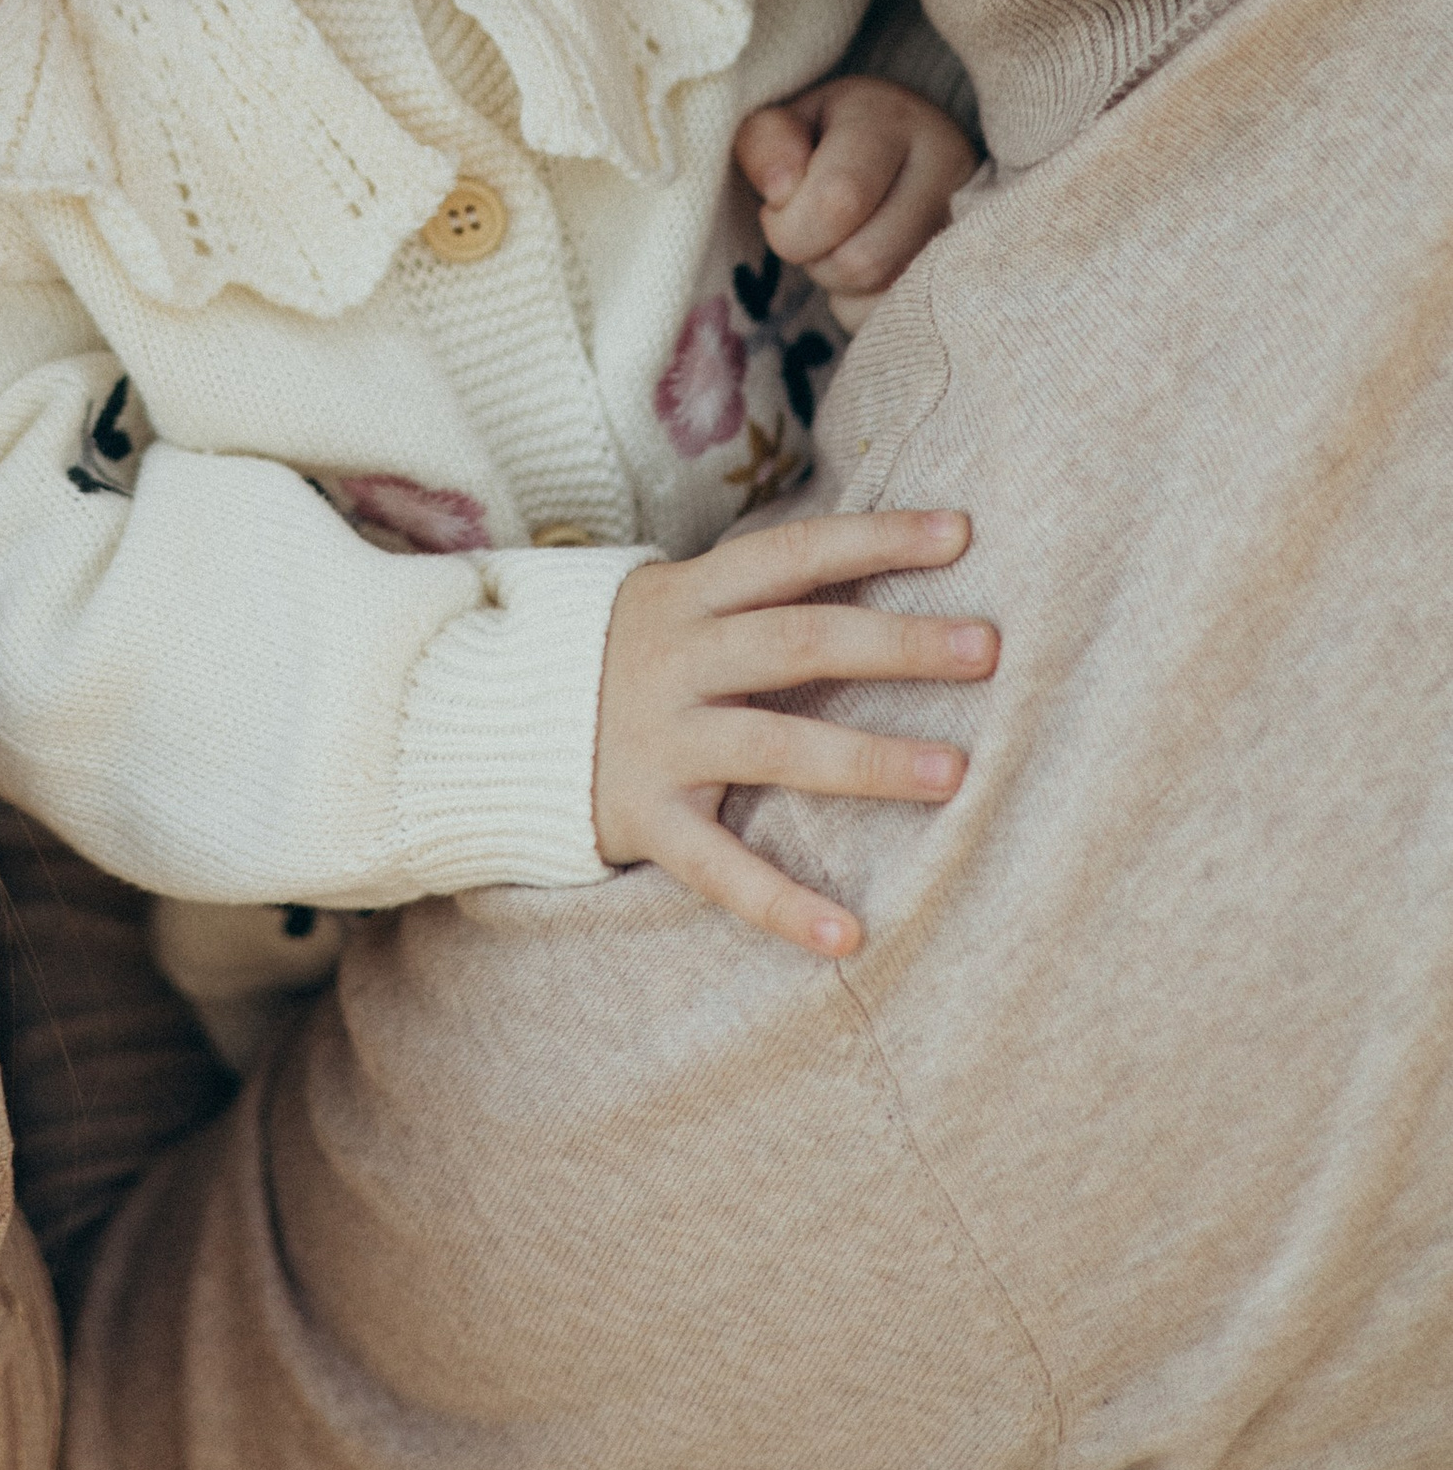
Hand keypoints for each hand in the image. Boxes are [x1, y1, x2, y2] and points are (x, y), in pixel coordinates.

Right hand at [592, 508, 995, 956]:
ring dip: (868, 759)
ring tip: (954, 773)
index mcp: (688, 596)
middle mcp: (676, 659)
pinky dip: (782, 904)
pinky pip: (719, 867)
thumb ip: (752, 595)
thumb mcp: (669, 603)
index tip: (960, 534)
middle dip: (897, 643)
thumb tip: (872, 561)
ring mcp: (659, 739)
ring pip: (776, 746)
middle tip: (986, 649)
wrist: (484, 724)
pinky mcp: (643, 817)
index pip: (793, 554)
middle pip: (799, 642)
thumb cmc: (615, 658)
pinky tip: (848, 935)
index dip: (875, 539)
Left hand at [734, 74, 979, 332]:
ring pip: (883, 299)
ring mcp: (971, 222)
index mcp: (890, 119)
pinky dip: (864, 308)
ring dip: (840, 284)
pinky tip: (868, 269)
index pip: (838, 200)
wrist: (895, 149)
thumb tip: (781, 191)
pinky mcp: (971, 268)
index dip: (788, 224)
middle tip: (811, 229)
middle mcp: (947, 165)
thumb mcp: (785, 124)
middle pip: (862, 261)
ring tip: (843, 242)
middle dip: (814, 258)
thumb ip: (767, 145)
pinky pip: (900, 320)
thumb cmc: (825, 138)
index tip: (779, 207)